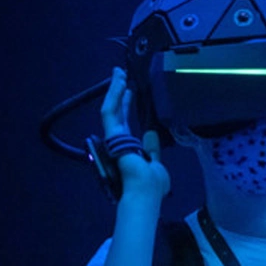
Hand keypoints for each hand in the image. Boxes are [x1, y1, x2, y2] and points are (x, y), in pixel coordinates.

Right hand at [101, 67, 169, 200]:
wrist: (144, 192)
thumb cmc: (151, 185)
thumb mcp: (155, 164)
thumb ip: (152, 150)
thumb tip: (150, 134)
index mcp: (128, 148)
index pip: (125, 122)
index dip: (126, 105)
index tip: (130, 91)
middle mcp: (117, 142)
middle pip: (117, 112)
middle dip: (118, 92)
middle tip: (121, 75)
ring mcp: (113, 139)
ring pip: (111, 109)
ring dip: (114, 90)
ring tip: (119, 73)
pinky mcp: (112, 137)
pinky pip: (110, 112)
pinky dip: (113, 96)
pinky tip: (119, 82)